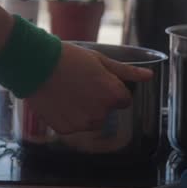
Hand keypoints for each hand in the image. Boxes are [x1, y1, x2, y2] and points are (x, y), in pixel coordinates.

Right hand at [28, 43, 152, 134]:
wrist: (37, 64)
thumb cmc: (70, 58)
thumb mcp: (101, 60)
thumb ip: (127, 72)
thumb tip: (149, 76)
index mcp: (113, 95)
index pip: (124, 100)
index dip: (112, 89)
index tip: (98, 80)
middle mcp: (101, 114)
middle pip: (107, 111)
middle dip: (98, 100)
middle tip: (81, 83)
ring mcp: (82, 124)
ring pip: (90, 120)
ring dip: (84, 110)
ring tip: (68, 91)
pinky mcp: (65, 130)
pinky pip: (73, 126)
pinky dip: (68, 116)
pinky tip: (59, 100)